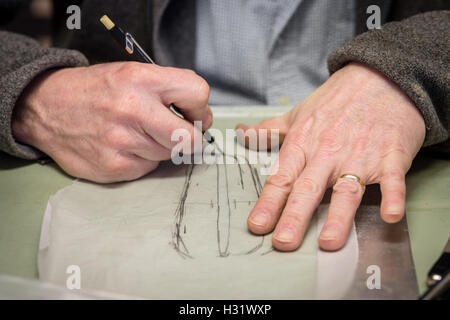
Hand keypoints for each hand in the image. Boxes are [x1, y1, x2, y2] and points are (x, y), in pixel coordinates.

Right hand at [12, 62, 211, 182]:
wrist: (46, 108)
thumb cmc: (96, 90)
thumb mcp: (132, 74)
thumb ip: (170, 90)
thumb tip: (202, 120)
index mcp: (142, 80)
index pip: (198, 94)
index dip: (200, 107)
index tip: (191, 112)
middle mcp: (134, 110)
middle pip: (190, 137)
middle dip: (191, 137)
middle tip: (179, 130)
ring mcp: (123, 142)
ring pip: (170, 154)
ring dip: (162, 146)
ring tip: (139, 132)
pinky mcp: (116, 168)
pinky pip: (150, 168)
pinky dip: (144, 159)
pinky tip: (125, 145)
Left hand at [238, 62, 424, 250]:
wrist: (381, 77)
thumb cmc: (337, 99)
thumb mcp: (298, 113)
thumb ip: (269, 130)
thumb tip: (242, 134)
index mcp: (304, 143)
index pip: (281, 177)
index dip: (268, 203)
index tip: (258, 225)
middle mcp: (328, 152)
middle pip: (308, 188)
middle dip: (294, 216)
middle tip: (284, 241)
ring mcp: (360, 154)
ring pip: (346, 189)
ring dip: (338, 217)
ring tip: (329, 241)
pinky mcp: (391, 155)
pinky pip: (392, 179)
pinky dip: (393, 196)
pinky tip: (390, 215)